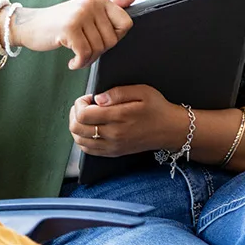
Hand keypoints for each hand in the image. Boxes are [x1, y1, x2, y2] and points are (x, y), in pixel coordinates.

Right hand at [11, 0, 135, 69]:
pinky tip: (72, 62)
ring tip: (77, 56)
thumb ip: (111, 5)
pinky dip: (79, 63)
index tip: (100, 39)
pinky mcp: (69, 28)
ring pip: (98, 49)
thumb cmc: (60, 22)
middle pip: (112, 40)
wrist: (30, 25)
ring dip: (87, 59)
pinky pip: (85, 54)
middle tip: (83, 50)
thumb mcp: (87, 11)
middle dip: (99, 52)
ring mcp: (80, 15)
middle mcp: (91, 4)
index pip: (126, 24)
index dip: (115, 38)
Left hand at [69, 85, 186, 156]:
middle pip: (77, 129)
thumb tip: (98, 98)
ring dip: (76, 127)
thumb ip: (118, 92)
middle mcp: (113, 135)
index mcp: (119, 118)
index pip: (83, 115)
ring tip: (85, 116)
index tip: (88, 98)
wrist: (170, 130)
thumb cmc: (157, 108)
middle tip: (83, 105)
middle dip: (75, 114)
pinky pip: (88, 150)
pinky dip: (82, 140)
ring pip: (79, 141)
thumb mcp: (142, 91)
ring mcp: (113, 146)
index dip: (79, 104)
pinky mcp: (114, 153)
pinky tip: (89, 129)